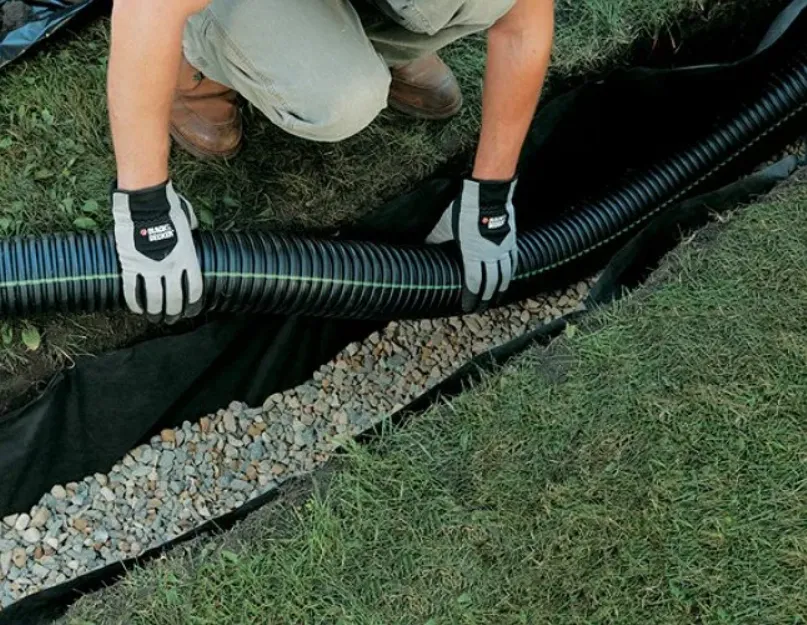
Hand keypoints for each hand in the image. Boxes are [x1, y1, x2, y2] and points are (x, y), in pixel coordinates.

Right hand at [111, 180, 203, 323]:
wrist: (145, 202)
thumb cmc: (169, 208)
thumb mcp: (188, 222)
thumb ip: (191, 232)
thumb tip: (194, 229)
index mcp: (188, 259)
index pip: (194, 290)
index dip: (193, 304)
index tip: (191, 310)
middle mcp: (171, 268)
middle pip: (174, 300)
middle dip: (174, 313)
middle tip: (171, 319)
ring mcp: (150, 268)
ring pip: (154, 300)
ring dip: (155, 313)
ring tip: (155, 318)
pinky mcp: (131, 266)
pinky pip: (132, 291)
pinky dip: (135, 303)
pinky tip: (138, 309)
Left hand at [426, 178, 517, 312]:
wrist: (487, 195)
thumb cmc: (464, 211)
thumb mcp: (444, 227)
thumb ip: (436, 240)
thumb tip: (424, 246)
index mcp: (472, 255)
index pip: (474, 283)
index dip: (472, 297)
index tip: (468, 307)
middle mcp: (490, 255)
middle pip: (491, 283)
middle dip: (486, 298)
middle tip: (482, 308)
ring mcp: (503, 248)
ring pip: (505, 275)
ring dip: (500, 289)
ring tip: (497, 298)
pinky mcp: (511, 241)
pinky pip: (513, 261)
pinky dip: (510, 272)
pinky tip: (508, 277)